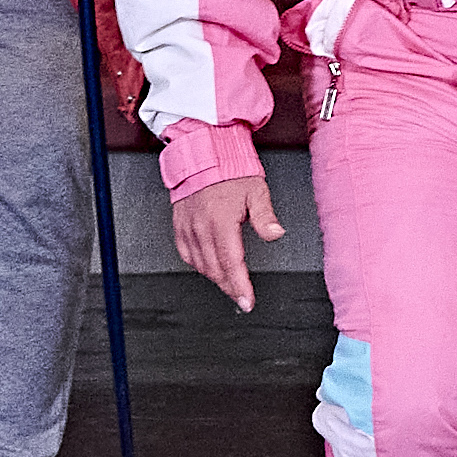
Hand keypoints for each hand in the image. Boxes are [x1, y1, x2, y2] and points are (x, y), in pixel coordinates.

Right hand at [173, 174, 282, 312]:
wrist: (204, 154)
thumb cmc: (231, 171)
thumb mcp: (256, 191)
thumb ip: (266, 216)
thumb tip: (276, 234)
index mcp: (221, 221)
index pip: (231, 263)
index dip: (239, 286)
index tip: (247, 302)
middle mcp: (201, 226)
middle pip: (215, 269)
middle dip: (230, 287)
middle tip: (242, 297)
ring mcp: (188, 227)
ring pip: (200, 265)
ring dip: (215, 278)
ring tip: (230, 284)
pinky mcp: (179, 225)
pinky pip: (186, 254)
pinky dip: (198, 265)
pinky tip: (208, 267)